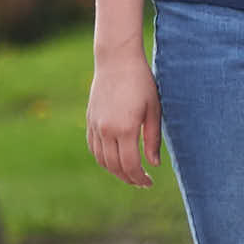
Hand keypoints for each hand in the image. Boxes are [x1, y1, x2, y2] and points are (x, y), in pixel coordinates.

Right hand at [84, 47, 162, 187]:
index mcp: (125, 128)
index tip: (149, 182)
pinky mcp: (90, 120)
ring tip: (129, 174)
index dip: (140, 178)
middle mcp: (107, 130)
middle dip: (129, 178)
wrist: (116, 60)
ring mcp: (95, 125)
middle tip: (141, 182)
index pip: (130, 165)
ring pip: (101, 159)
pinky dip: (103, 158)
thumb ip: (152, 139)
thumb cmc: (141, 82)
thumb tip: (153, 164)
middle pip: (115, 166)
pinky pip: (93, 147)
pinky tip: (114, 160)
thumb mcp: (153, 110)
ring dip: (115, 171)